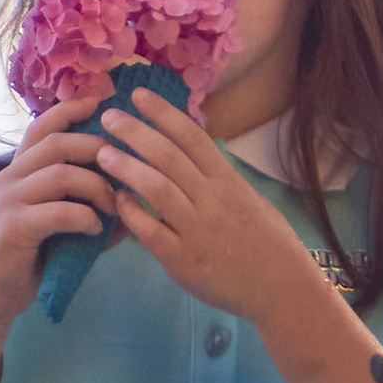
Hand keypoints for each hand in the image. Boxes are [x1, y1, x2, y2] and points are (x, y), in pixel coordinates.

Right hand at [0, 92, 116, 378]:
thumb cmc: (23, 261)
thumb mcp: (54, 229)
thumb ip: (84, 209)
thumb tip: (130, 203)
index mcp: (17, 173)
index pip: (41, 127)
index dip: (69, 110)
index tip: (98, 103)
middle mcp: (9, 179)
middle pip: (58, 143)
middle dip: (97, 150)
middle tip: (124, 168)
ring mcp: (7, 202)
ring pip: (61, 173)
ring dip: (97, 187)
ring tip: (114, 206)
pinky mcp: (12, 228)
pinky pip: (58, 211)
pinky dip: (85, 217)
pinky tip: (96, 230)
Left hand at [91, 91, 322, 328]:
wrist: (280, 287)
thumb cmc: (263, 240)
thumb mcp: (246, 198)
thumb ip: (216, 176)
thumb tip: (189, 149)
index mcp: (227, 180)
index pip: (192, 136)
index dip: (163, 113)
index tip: (138, 95)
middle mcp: (212, 199)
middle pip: (168, 156)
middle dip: (136, 132)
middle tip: (109, 118)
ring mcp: (197, 229)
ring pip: (157, 189)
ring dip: (127, 167)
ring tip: (102, 154)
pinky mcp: (183, 260)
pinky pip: (151, 231)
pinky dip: (131, 213)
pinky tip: (117, 200)